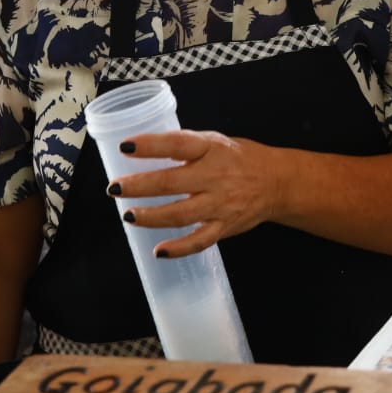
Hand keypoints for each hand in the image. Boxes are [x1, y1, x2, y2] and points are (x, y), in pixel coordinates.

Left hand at [107, 130, 279, 256]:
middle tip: (114, 187)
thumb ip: (186, 146)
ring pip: (181, 214)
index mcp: (212, 148)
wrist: (277, 182)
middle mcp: (216, 176)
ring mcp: (221, 204)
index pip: (177, 144)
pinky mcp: (225, 227)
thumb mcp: (215, 141)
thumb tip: (144, 150)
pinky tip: (159, 251)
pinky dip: (179, 249)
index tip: (125, 147)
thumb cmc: (240, 158)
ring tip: (128, 216)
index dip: (150, 145)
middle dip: (140, 186)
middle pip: (172, 182)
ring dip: (151, 217)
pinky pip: (200, 241)